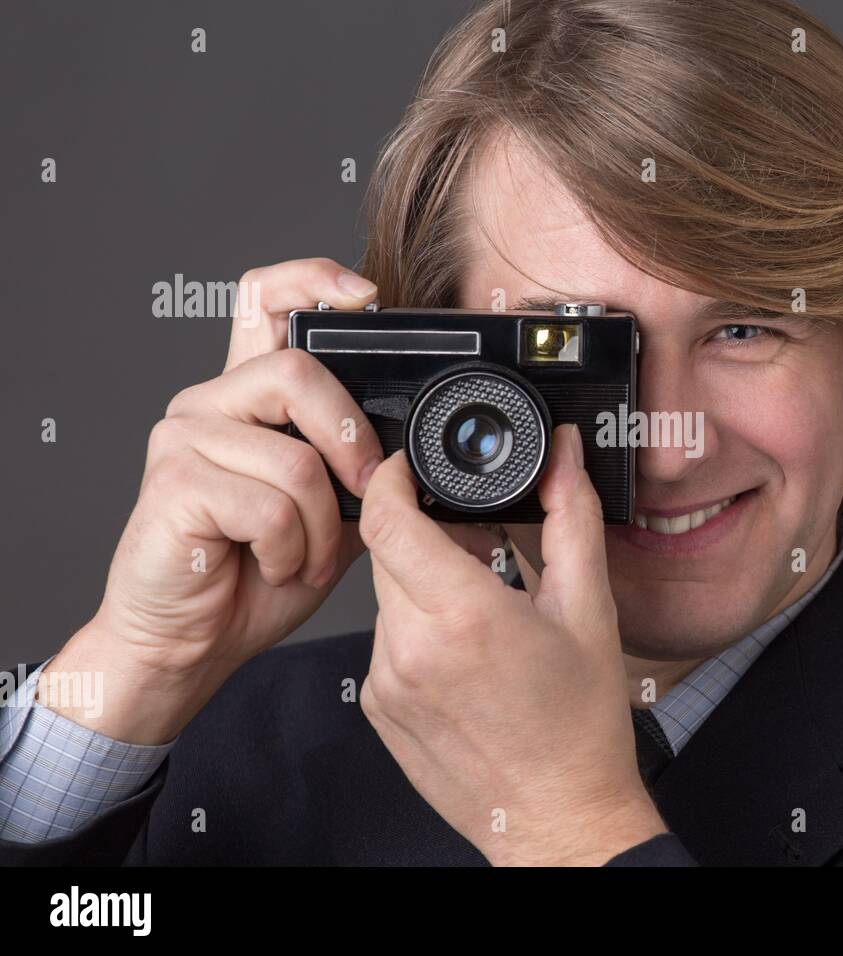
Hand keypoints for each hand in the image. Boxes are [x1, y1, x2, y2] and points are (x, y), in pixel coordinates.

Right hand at [43, 258, 383, 743]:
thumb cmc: (253, 574)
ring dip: (319, 524)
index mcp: (249, 398)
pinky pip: (269, 506)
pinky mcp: (173, 483)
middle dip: (351, 442)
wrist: (191, 640)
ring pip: (294, 457)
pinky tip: (270, 564)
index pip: (265, 299)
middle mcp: (210, 403)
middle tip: (362, 493)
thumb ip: (357, 469)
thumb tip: (411, 452)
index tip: (362, 295)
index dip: (312, 279)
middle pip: (298, 373)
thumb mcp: (329, 512)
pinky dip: (288, 549)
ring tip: (299, 554)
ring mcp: (185, 438)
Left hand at [358, 424, 667, 865]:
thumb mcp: (588, 609)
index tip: (408, 467)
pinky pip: (383, 643)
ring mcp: (386, 684)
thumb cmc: (579, 726)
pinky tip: (463, 657)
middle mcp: (410, 651)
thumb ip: (571, 518)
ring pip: (387, 599)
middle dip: (426, 536)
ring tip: (481, 615)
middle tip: (477, 550)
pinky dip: (416, 632)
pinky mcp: (378, 709)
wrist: (557, 816)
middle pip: (390, 555)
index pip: (391, 522)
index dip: (393, 480)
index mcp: (464, 617)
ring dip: (424, 587)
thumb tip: (564, 457)